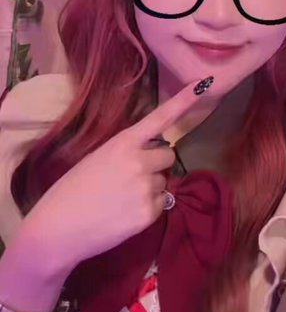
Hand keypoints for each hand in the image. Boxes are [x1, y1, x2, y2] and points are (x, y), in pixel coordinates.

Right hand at [20, 78, 212, 275]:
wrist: (58, 227)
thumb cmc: (73, 189)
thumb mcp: (98, 158)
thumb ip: (127, 152)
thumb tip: (154, 156)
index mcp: (122, 142)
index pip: (159, 118)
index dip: (183, 101)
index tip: (202, 83)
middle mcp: (138, 161)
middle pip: (168, 157)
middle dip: (157, 165)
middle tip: (132, 177)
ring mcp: (145, 188)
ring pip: (164, 182)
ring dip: (151, 188)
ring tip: (122, 198)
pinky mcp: (148, 213)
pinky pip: (161, 204)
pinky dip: (149, 209)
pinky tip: (125, 213)